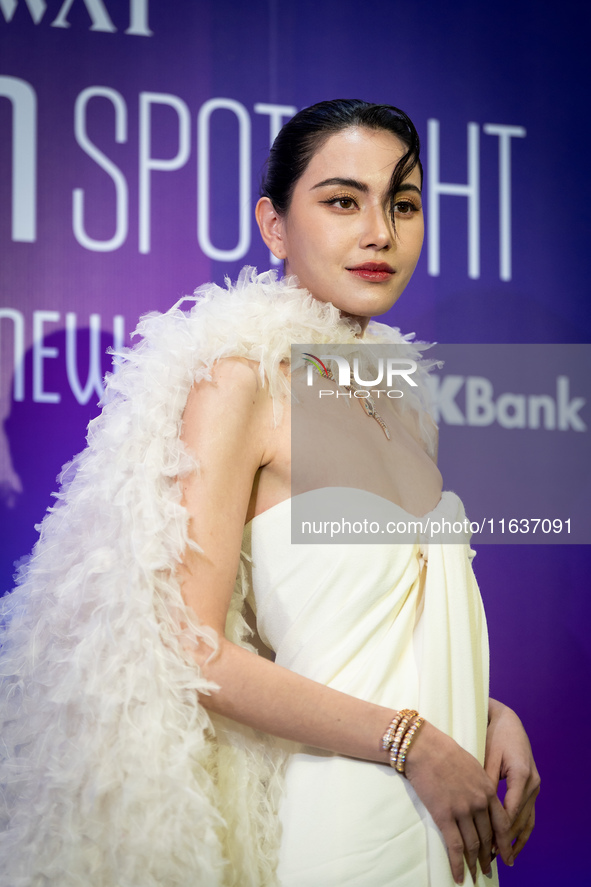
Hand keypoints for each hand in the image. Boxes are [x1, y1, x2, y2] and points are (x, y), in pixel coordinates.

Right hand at [405, 720, 512, 883]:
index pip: (503, 824)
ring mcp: (462, 810)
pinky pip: (454, 846)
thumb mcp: (472, 766)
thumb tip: (484, 800)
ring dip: (474, 863)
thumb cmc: (445, 752)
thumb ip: (481, 785)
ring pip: (472, 845)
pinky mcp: (444, 815)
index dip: (505, 843)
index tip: (506, 856)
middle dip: (488, 856)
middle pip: (488, 837)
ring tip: (475, 875)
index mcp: (488, 790)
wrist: (424, 747)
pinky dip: (457, 864)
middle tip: (488, 869)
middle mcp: (479, 803)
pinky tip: (458, 875)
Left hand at [485, 698, 539, 859]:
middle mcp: (532, 782)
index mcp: (521, 774)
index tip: (488, 844)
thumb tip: (478, 809)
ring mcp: (535, 785)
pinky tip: (513, 842)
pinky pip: (529, 813)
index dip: (500, 830)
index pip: (511, 810)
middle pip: (520, 818)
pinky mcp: (532, 786)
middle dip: (507, 838)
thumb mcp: (488, 757)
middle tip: (493, 856)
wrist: (507, 721)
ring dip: (516, 838)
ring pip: (528, 819)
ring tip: (505, 855)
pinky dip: (522, 829)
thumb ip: (485, 783)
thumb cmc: (494, 736)